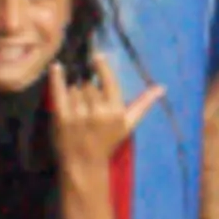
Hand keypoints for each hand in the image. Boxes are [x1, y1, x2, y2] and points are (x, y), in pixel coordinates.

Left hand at [56, 55, 163, 169]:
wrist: (84, 162)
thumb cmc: (108, 142)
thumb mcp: (129, 124)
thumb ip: (143, 104)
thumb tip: (162, 87)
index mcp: (115, 111)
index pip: (109, 81)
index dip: (102, 66)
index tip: (97, 56)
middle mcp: (97, 111)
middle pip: (89, 85)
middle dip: (88, 89)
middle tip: (88, 104)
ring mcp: (78, 114)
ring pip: (75, 88)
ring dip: (75, 92)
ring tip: (78, 108)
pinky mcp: (61, 117)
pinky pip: (59, 92)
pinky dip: (57, 78)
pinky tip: (56, 67)